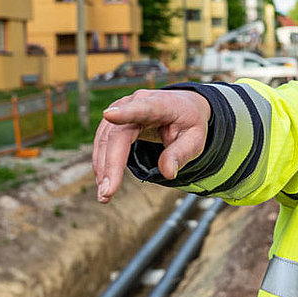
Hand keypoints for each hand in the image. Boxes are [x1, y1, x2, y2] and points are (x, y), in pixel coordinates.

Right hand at [92, 89, 211, 202]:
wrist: (182, 107)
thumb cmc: (188, 123)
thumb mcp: (195, 139)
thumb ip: (181, 154)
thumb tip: (167, 173)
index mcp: (161, 104)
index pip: (143, 109)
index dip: (126, 113)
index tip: (109, 115)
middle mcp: (136, 102)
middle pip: (118, 134)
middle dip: (111, 164)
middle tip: (108, 192)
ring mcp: (121, 108)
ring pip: (105, 139)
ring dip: (102, 168)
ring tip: (104, 194)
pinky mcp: (114, 119)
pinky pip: (103, 141)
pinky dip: (102, 162)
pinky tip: (103, 180)